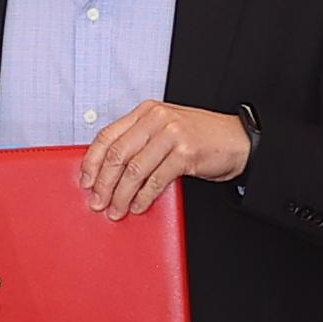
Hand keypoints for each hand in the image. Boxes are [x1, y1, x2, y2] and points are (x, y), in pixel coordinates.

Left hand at [78, 100, 248, 218]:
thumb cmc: (200, 137)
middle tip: (97, 202)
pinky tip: (138, 206)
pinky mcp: (185, 153)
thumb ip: (140, 141)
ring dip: (121, 195)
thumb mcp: (165, 130)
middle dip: (103, 183)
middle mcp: (156, 119)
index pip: (107, 135)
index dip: (92, 161)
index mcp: (146, 111)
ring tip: (116, 210)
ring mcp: (171, 134)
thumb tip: (108, 170)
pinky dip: (143, 197)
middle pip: (117, 154)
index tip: (85, 181)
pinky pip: (156, 180)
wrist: (237, 140)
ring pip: (134, 170)